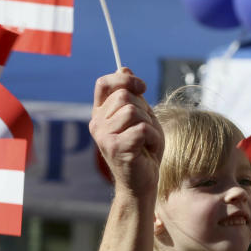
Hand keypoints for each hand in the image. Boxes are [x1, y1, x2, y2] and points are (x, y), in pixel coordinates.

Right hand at [89, 69, 163, 198]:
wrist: (142, 184)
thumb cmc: (144, 151)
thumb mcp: (142, 118)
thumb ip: (133, 96)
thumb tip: (123, 66)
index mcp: (101, 113)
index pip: (105, 83)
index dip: (124, 79)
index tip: (142, 86)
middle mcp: (97, 123)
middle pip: (124, 96)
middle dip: (144, 110)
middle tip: (146, 130)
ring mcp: (103, 136)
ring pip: (134, 112)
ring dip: (150, 126)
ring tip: (147, 142)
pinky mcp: (115, 147)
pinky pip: (142, 129)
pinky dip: (153, 138)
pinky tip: (148, 150)